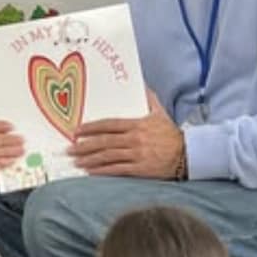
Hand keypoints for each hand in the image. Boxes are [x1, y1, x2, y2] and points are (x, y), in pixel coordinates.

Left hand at [68, 89, 184, 177]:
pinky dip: (102, 171)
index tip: (77, 131)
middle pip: (104, 141)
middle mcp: (135, 139)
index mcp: (137, 124)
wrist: (187, 154)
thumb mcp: (160, 113)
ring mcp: (137, 154)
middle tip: (69, 149)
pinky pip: (117, 170)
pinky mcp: (140, 169)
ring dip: (89, 159)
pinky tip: (90, 171)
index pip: (109, 124)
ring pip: (107, 156)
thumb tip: (142, 84)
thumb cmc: (172, 135)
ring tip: (76, 161)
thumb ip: (149, 99)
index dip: (91, 128)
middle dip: (84, 145)